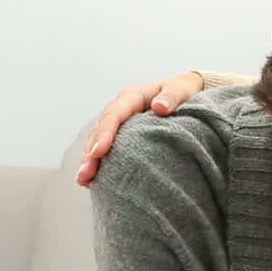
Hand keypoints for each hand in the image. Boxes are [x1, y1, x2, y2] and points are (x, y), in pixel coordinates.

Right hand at [76, 71, 204, 185]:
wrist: (187, 93)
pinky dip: (99, 164)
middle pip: (100, 132)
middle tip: (86, 174)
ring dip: (90, 161)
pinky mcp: (122, 137)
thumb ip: (172, 97)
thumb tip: (160, 107)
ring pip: (97, 142)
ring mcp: (119, 125)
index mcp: (131, 98)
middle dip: (91, 153)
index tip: (98, 152)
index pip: (113, 116)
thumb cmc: (182, 91)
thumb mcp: (180, 90)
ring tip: (84, 180)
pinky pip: (106, 150)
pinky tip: (93, 181)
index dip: (104, 134)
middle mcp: (120, 111)